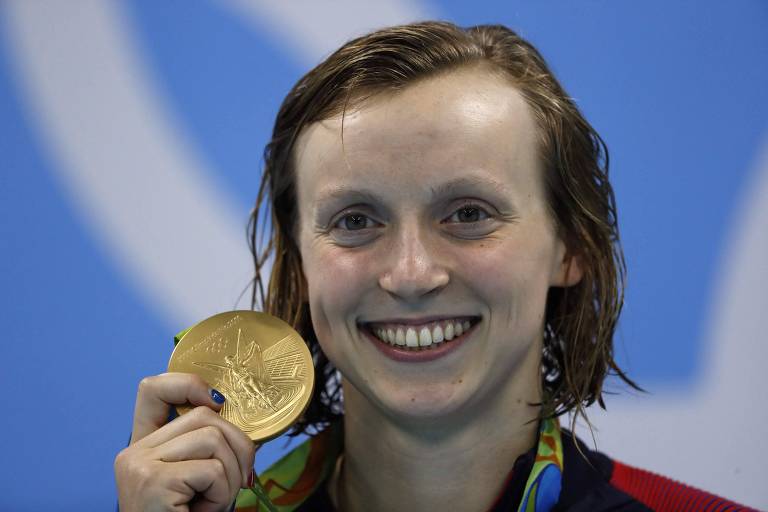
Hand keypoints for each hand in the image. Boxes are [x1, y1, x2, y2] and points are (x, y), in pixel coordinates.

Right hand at [115, 373, 256, 511]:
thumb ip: (202, 445)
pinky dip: (222, 493)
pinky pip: (213, 469)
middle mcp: (133, 452)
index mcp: (141, 448)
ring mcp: (139, 466)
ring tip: (215, 501)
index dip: (188, 384)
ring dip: (231, 475)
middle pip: (205, 417)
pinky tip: (204, 511)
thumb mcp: (194, 479)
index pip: (152, 389)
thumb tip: (227, 409)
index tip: (217, 403)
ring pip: (214, 439)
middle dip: (238, 445)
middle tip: (241, 479)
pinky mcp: (153, 482)